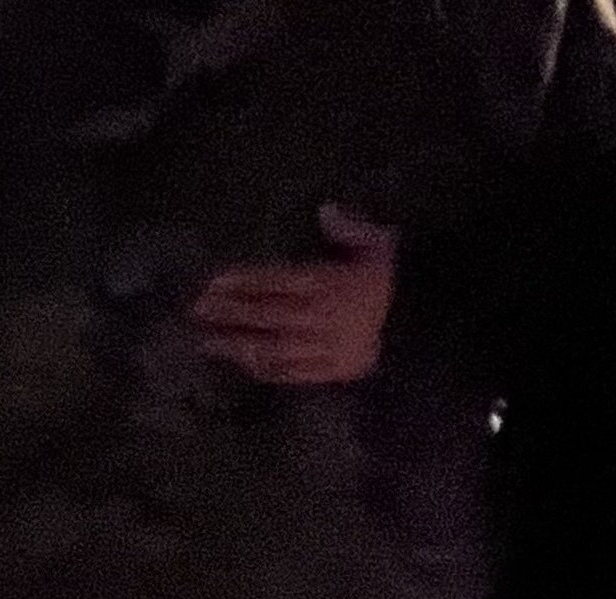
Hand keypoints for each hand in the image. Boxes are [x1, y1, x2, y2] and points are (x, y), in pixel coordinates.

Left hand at [188, 205, 396, 385]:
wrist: (421, 328)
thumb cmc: (389, 283)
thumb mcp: (380, 246)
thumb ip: (352, 229)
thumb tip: (325, 209)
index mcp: (336, 284)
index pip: (281, 281)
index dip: (245, 280)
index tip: (212, 281)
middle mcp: (326, 317)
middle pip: (269, 316)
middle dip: (230, 313)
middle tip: (195, 310)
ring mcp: (327, 348)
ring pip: (274, 347)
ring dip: (236, 344)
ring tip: (204, 339)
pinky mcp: (331, 372)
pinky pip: (290, 373)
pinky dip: (262, 368)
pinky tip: (238, 361)